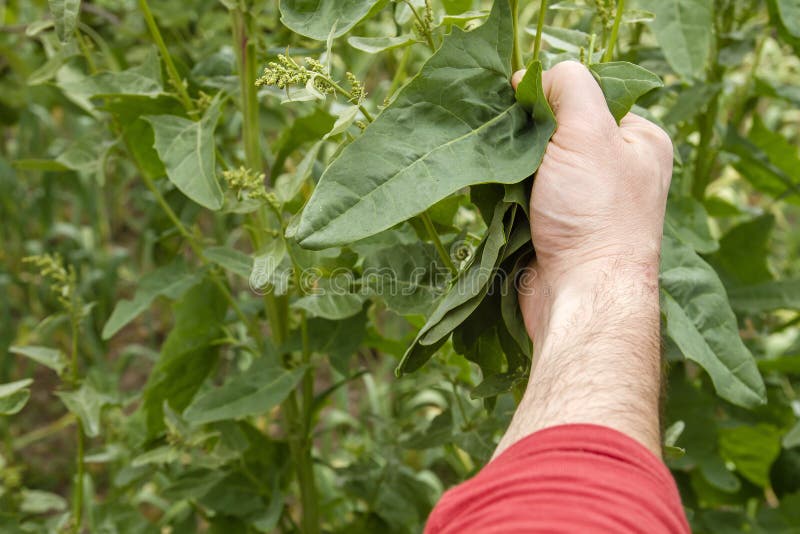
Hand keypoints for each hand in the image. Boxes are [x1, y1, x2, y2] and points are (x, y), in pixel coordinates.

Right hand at [512, 61, 672, 292]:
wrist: (580, 295)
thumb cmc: (595, 213)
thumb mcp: (588, 132)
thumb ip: (568, 88)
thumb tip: (532, 77)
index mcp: (640, 141)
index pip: (591, 97)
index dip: (555, 96)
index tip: (525, 104)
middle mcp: (618, 170)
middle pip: (560, 130)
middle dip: (529, 135)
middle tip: (510, 141)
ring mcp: (586, 201)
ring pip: (537, 163)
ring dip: (514, 166)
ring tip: (504, 173)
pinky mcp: (558, 226)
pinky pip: (525, 195)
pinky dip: (508, 192)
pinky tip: (498, 195)